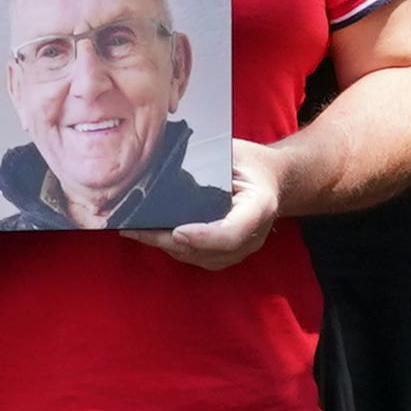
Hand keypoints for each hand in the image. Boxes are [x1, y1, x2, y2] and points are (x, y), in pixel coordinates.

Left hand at [132, 138, 291, 274]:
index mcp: (260, 205)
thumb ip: (207, 163)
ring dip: (168, 247)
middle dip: (169, 242)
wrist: (275, 179)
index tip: (177, 231)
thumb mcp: (234, 152)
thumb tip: (164, 167)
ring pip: (201, 258)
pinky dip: (175, 249)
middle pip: (210, 250)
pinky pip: (200, 259)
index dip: (205, 236)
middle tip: (136, 230)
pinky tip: (151, 236)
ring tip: (136, 232)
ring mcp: (244, 248)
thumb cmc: (250, 162)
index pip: (233, 231)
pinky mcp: (231, 254)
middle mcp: (255, 234)